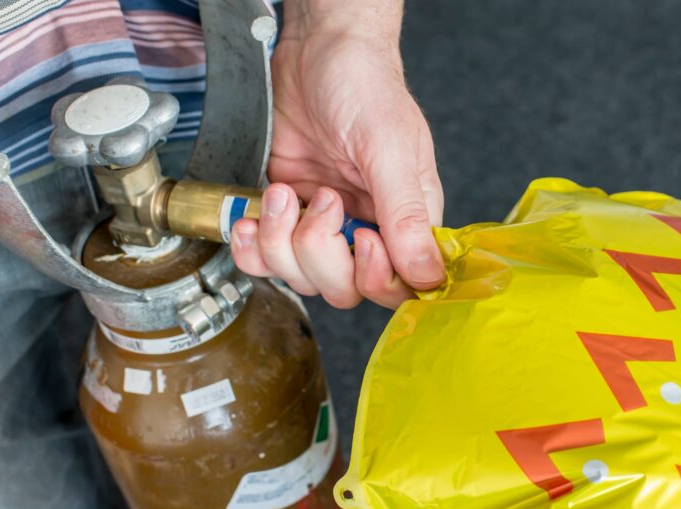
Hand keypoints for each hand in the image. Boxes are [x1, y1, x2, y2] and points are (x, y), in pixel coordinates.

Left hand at [230, 3, 443, 308]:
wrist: (315, 49)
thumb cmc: (364, 85)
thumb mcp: (390, 148)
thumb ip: (407, 215)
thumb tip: (429, 274)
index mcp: (405, 219)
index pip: (398, 285)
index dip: (376, 277)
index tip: (364, 241)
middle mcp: (365, 227)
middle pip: (344, 288)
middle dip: (320, 254)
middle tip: (322, 203)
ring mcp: (322, 224)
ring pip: (300, 277)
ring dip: (281, 242)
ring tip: (287, 193)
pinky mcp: (285, 214)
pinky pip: (264, 259)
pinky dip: (252, 246)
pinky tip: (255, 216)